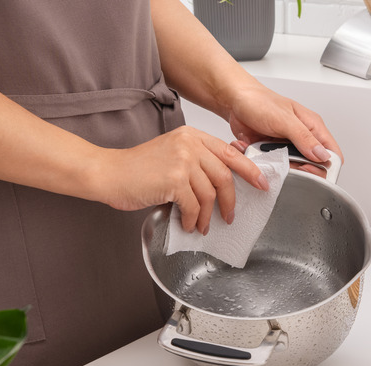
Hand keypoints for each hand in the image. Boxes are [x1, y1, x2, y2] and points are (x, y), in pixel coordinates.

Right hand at [97, 126, 267, 233]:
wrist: (108, 173)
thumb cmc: (137, 169)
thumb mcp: (172, 154)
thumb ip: (197, 162)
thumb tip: (223, 182)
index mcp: (192, 136)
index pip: (230, 153)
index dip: (250, 170)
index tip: (261, 183)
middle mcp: (189, 144)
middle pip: (225, 175)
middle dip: (231, 200)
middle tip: (230, 216)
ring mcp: (182, 160)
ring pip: (209, 194)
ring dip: (208, 215)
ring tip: (203, 225)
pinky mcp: (173, 179)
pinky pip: (194, 206)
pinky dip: (194, 219)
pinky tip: (189, 224)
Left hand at [226, 85, 341, 176]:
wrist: (235, 101)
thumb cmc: (259, 102)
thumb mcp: (284, 119)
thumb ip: (304, 138)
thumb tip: (322, 155)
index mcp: (312, 127)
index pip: (331, 152)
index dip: (326, 166)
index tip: (310, 169)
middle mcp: (303, 137)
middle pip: (314, 165)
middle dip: (302, 169)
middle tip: (288, 166)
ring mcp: (288, 146)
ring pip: (294, 168)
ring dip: (282, 167)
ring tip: (271, 157)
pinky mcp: (274, 152)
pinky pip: (277, 166)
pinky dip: (268, 165)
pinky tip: (260, 156)